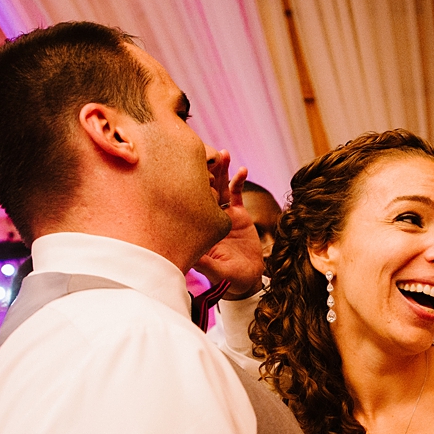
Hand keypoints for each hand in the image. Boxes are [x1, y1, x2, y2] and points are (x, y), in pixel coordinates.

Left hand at [196, 151, 264, 298]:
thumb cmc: (227, 279)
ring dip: (221, 170)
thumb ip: (204, 260)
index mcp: (196, 227)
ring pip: (220, 186)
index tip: (187, 169)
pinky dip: (239, 181)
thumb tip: (188, 251)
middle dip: (204, 170)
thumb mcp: (214, 270)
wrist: (246, 280)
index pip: (188, 201)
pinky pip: (238, 193)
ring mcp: (223, 214)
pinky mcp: (239, 214)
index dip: (189, 185)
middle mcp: (206, 217)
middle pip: (203, 188)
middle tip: (205, 152)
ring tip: (223, 153)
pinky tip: (242, 169)